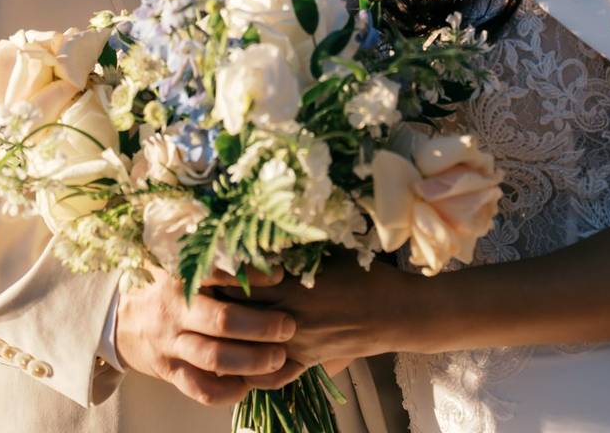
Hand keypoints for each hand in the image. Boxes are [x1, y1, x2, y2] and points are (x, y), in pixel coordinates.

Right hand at [115, 267, 295, 405]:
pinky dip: (227, 391)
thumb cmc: (165, 286)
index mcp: (180, 278)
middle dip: (261, 326)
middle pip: (222, 320)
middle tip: (288, 326)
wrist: (121, 321)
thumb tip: (261, 247)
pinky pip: (200, 389)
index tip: (279, 276)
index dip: (250, 276)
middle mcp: (175, 310)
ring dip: (252, 361)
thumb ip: (212, 258)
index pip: (217, 274)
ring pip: (214, 358)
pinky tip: (248, 385)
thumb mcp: (179, 264)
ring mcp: (171, 344)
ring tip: (278, 358)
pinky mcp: (170, 371)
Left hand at [228, 255, 417, 389]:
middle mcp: (288, 317)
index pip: (238, 282)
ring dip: (233, 336)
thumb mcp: (330, 252)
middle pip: (236, 313)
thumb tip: (268, 233)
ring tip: (220, 324)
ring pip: (248, 345)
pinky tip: (244, 358)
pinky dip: (254, 370)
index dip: (221, 274)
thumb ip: (296, 249)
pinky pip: (272, 375)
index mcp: (291, 286)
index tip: (215, 267)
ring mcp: (296, 344)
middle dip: (220, 303)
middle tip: (212, 293)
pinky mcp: (308, 361)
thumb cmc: (367, 274)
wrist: (397, 311)